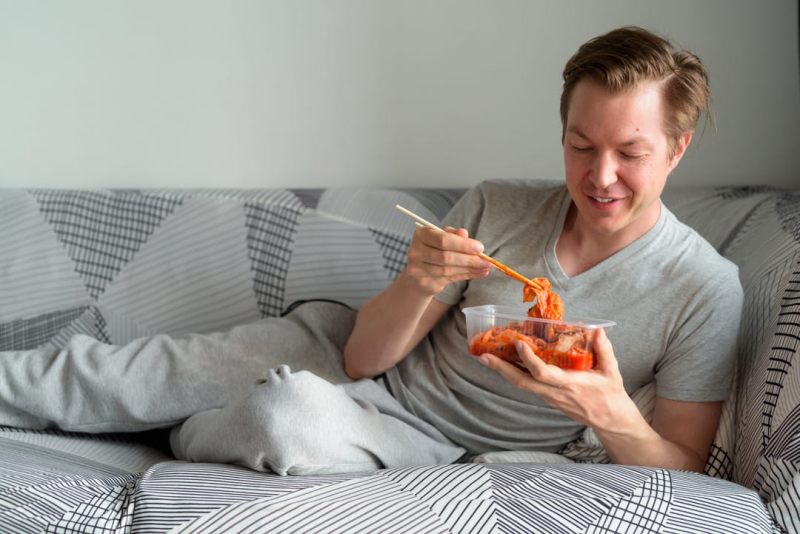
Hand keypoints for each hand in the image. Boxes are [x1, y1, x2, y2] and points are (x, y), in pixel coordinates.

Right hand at [404, 226, 490, 294]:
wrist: (419, 273)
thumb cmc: (435, 250)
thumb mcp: (444, 238)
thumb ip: (454, 235)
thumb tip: (464, 233)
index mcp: (421, 235)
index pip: (443, 240)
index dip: (463, 245)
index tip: (480, 248)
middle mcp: (415, 251)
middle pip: (446, 257)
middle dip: (468, 259)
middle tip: (485, 260)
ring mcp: (417, 269)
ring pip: (448, 270)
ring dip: (469, 269)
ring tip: (484, 267)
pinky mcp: (424, 282)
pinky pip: (448, 279)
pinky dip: (466, 276)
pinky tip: (477, 273)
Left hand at [478, 328, 638, 430]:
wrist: (611, 421)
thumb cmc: (611, 395)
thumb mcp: (612, 371)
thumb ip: (605, 350)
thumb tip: (598, 330)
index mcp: (571, 385)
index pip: (544, 373)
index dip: (529, 360)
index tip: (519, 343)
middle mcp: (555, 393)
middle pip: (522, 382)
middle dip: (501, 369)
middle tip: (484, 356)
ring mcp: (549, 397)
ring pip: (522, 384)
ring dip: (503, 371)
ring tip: (487, 357)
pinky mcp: (548, 398)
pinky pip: (528, 385)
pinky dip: (515, 373)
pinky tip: (505, 362)